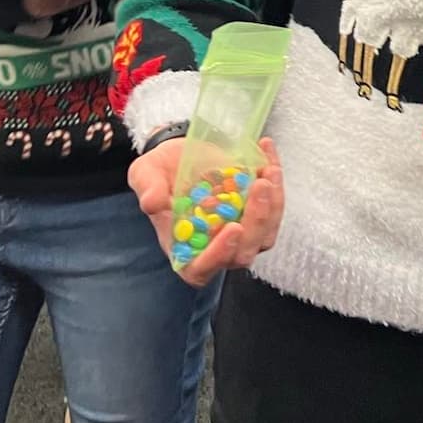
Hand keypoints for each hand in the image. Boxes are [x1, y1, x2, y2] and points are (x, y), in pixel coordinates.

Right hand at [128, 135, 284, 287]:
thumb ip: (149, 189)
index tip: (232, 228)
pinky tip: (267, 152)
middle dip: (256, 222)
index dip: (218, 255)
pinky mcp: (255, 213)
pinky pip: (274, 208)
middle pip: (242, 253)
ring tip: (269, 170)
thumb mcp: (146, 175)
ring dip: (273, 205)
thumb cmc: (158, 173)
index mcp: (183, 249)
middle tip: (259, 186)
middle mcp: (214, 247)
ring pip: (265, 235)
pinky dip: (276, 182)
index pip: (201, 269)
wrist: (179, 155)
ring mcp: (238, 232)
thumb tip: (153, 202)